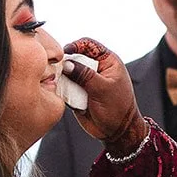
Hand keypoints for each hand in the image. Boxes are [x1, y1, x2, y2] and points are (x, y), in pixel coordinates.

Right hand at [62, 38, 146, 152]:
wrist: (117, 132)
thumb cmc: (117, 109)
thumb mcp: (102, 89)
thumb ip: (85, 75)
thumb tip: (67, 64)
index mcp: (107, 61)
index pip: (89, 44)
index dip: (76, 45)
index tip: (66, 52)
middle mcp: (95, 69)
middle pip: (74, 57)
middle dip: (66, 62)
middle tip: (58, 70)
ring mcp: (85, 81)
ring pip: (67, 72)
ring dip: (61, 77)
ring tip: (59, 83)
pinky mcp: (77, 92)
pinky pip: (65, 86)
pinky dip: (61, 88)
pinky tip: (59, 92)